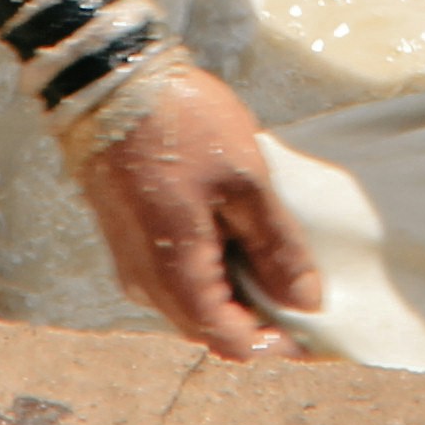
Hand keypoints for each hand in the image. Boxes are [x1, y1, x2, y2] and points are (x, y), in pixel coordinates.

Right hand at [71, 66, 325, 358]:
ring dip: (235, 293)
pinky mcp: (129, 239)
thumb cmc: (181, 127)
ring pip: (193, 303)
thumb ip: (277, 248)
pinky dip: (213, 272)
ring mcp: (133, 262)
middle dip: (259, 319)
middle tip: (304, 287)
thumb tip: (307, 302)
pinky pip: (176, 277)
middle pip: (210, 328)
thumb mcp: (246, 184)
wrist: (108, 82)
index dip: (278, 342)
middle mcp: (146, 283)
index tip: (315, 322)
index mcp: (176, 276)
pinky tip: (240, 236)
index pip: (232, 343)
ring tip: (277, 258)